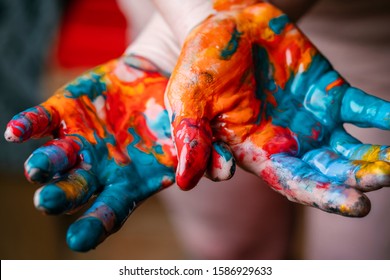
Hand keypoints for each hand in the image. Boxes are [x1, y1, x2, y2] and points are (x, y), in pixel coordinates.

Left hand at [4, 55, 234, 250]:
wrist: (157, 78)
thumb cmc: (176, 115)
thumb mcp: (195, 135)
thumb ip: (208, 154)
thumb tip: (225, 171)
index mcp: (128, 182)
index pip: (110, 211)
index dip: (95, 225)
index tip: (80, 238)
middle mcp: (98, 167)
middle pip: (74, 190)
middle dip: (60, 197)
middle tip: (50, 200)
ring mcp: (79, 140)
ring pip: (54, 159)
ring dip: (44, 165)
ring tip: (39, 168)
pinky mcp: (66, 110)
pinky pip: (41, 121)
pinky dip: (27, 126)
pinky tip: (17, 131)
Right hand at [165, 1, 389, 215]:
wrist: (227, 21)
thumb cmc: (202, 61)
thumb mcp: (189, 98)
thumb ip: (191, 138)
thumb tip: (185, 181)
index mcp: (256, 150)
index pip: (292, 182)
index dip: (321, 195)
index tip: (355, 203)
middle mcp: (287, 142)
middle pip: (327, 172)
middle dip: (356, 180)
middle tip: (381, 180)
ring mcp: (312, 119)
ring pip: (350, 150)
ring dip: (375, 158)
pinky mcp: (330, 93)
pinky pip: (364, 110)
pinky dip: (384, 117)